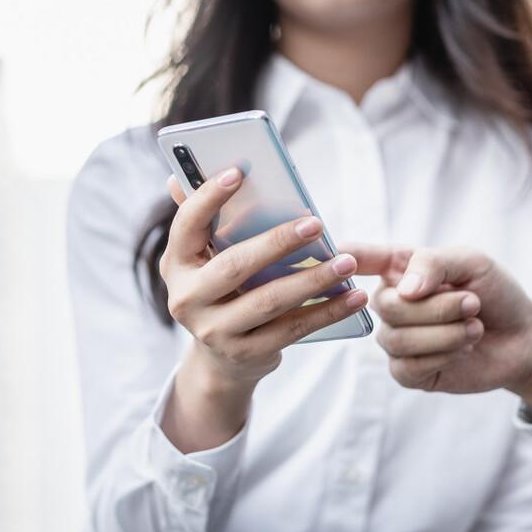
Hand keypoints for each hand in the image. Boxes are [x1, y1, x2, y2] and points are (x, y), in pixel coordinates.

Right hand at [159, 168, 367, 450]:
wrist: (220, 360)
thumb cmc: (221, 291)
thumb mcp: (205, 259)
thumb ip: (202, 221)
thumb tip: (178, 176)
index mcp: (177, 264)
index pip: (187, 226)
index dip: (208, 198)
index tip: (239, 171)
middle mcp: (186, 300)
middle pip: (234, 267)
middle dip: (277, 243)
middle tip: (315, 223)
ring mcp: (214, 331)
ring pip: (269, 301)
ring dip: (313, 280)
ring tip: (347, 262)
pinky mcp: (246, 354)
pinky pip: (292, 330)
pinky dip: (326, 312)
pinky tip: (353, 297)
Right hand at [352, 245, 531, 408]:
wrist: (523, 337)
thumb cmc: (495, 293)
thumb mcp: (472, 262)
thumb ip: (433, 263)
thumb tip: (403, 290)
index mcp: (400, 270)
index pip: (362, 259)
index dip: (346, 257)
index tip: (337, 252)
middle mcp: (392, 303)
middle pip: (386, 305)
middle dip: (437, 307)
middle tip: (473, 303)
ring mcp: (397, 339)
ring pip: (397, 338)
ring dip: (445, 333)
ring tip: (474, 327)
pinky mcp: (409, 372)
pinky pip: (407, 366)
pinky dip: (443, 356)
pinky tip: (463, 349)